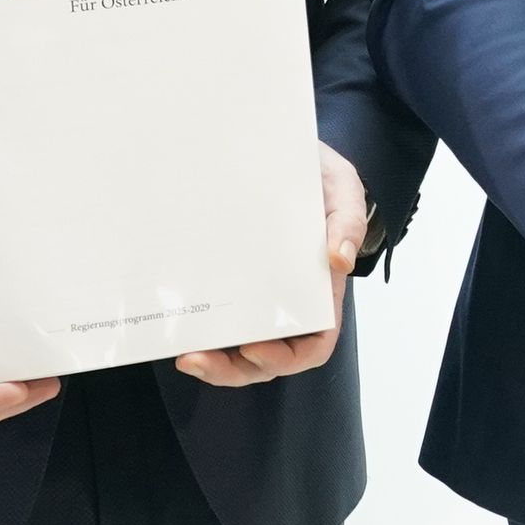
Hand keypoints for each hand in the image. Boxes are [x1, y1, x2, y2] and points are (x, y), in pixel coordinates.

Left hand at [178, 145, 373, 386]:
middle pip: (266, 359)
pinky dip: (198, 332)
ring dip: (211, 361)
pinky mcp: (227, 284)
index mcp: (321, 292)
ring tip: (183, 353)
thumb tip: (340, 260)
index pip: (313, 344)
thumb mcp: (341, 188)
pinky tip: (175, 325)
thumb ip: (349, 220)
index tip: (253, 348)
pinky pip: (215, 322)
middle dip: (232, 369)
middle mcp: (288, 304)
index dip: (286, 357)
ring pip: (237, 350)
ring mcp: (255, 298)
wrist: (282, 155)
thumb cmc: (318, 178)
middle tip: (196, 358)